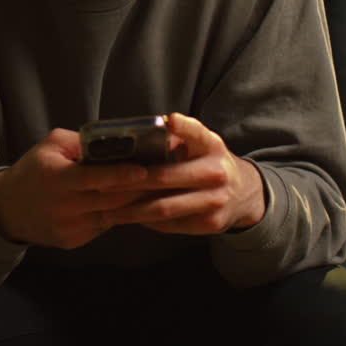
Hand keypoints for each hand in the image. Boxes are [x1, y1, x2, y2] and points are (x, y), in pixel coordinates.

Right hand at [0, 128, 149, 248]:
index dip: (121, 176)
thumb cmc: (34, 170)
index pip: (95, 179)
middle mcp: (65, 207)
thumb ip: (80, 142)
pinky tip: (134, 207)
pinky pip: (102, 228)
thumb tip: (115, 141)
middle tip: (165, 180)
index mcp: (58, 179)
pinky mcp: (73, 241)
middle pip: (110, 201)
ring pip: (111, 217)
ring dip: (134, 206)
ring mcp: (70, 227)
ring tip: (157, 193)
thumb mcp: (51, 146)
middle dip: (139, 191)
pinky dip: (118, 217)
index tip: (144, 171)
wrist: (7, 209)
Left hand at [103, 113, 266, 234]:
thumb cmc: (208, 162)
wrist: (244, 194)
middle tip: (101, 184)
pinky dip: (146, 221)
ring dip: (132, 209)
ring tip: (106, 208)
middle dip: (130, 183)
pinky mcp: (210, 223)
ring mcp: (215, 200)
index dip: (184, 128)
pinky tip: (127, 217)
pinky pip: (170, 224)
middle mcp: (217, 172)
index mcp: (211, 146)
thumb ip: (176, 138)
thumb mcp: (200, 145)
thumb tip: (134, 135)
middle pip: (166, 178)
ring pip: (164, 207)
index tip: (169, 121)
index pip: (197, 134)